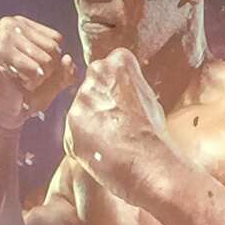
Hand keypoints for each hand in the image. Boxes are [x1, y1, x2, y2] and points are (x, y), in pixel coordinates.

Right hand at [0, 14, 78, 135]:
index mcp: (23, 25)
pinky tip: (16, 83)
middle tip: (26, 77)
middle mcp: (12, 24)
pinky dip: (30, 82)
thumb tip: (67, 59)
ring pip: (46, 59)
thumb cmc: (26, 94)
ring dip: (38, 77)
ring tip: (21, 80)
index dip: (52, 61)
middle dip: (46, 70)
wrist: (3, 114)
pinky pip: (35, 69)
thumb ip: (67, 69)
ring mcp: (4, 37)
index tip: (33, 69)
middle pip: (53, 48)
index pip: (57, 39)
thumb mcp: (54, 79)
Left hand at [63, 46, 168, 195]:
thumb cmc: (154, 134)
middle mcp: (97, 74)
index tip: (125, 102)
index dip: (117, 87)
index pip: (110, 65)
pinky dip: (83, 143)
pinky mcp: (70, 123)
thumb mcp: (148, 97)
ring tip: (112, 140)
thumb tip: (119, 89)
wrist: (147, 162)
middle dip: (100, 103)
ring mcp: (81, 99)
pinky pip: (73, 132)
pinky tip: (101, 151)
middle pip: (92, 86)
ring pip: (81, 109)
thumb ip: (128, 86)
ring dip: (91, 123)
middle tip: (117, 123)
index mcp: (120, 62)